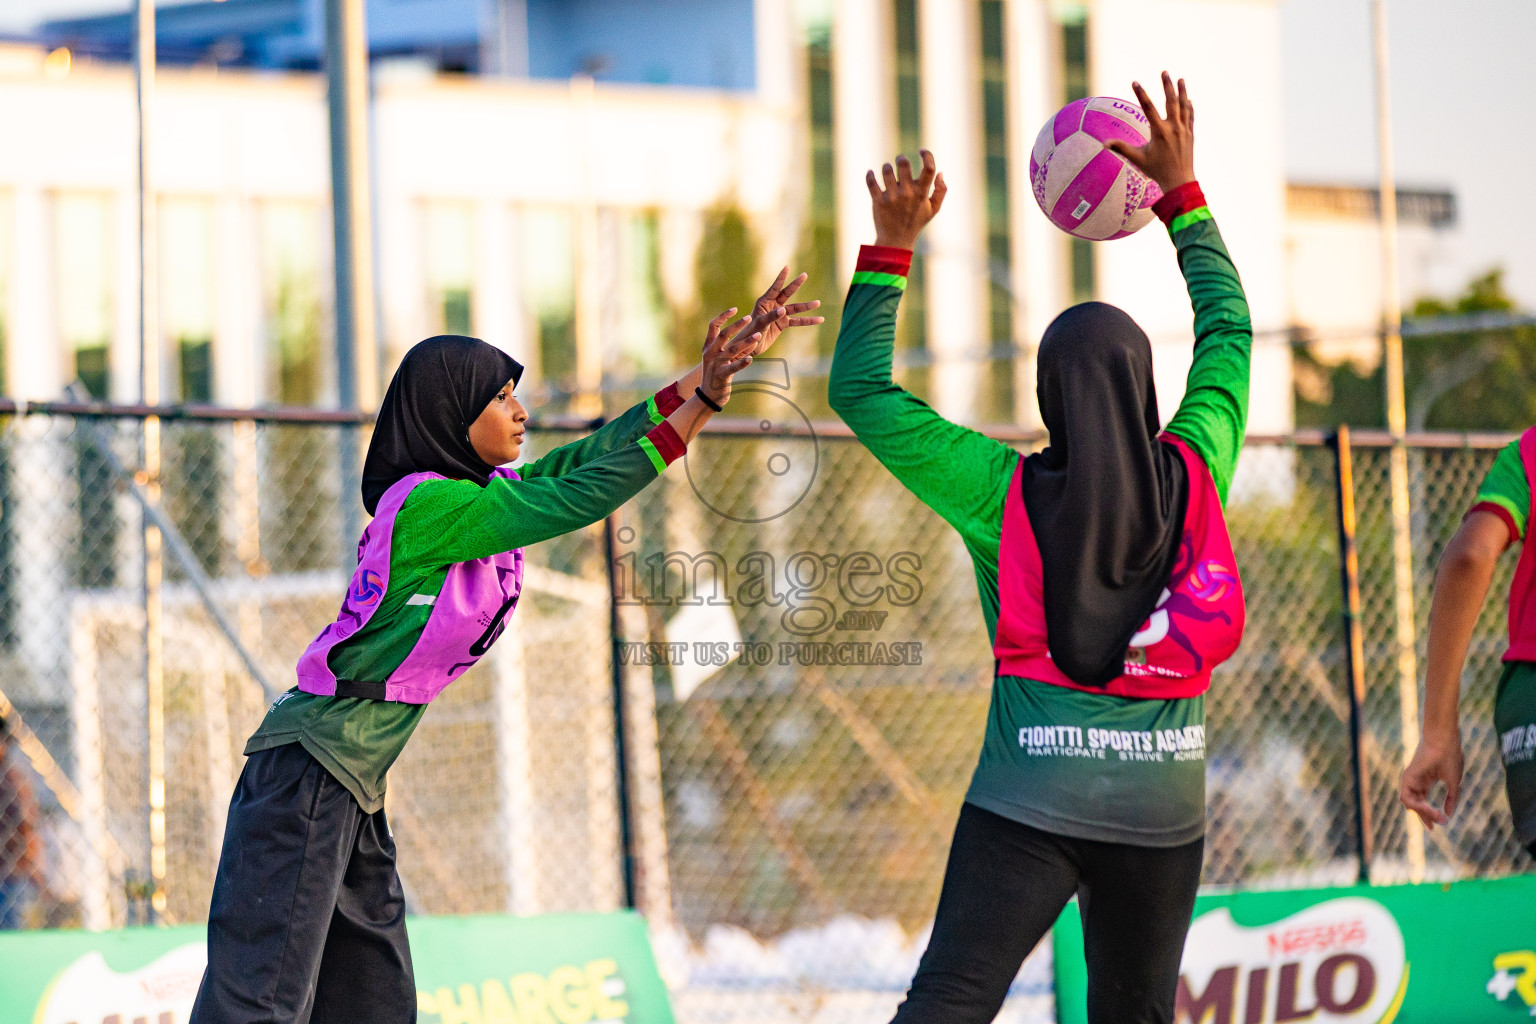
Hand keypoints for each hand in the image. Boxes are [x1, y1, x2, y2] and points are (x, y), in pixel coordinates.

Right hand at [699, 305, 782, 406]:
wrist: (708, 396)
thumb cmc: (715, 374)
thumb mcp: (716, 357)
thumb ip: (722, 345)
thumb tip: (734, 329)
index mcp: (708, 346)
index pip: (714, 326)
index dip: (724, 316)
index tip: (735, 309)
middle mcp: (710, 353)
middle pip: (724, 334)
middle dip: (737, 325)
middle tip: (750, 317)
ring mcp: (714, 364)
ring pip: (732, 350)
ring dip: (746, 342)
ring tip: (758, 336)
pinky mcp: (721, 376)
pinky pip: (733, 368)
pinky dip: (742, 363)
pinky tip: (751, 359)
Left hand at [751, 268, 823, 353]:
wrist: (750, 345)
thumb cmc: (750, 332)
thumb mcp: (760, 324)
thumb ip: (771, 316)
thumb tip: (783, 310)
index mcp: (764, 302)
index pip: (774, 288)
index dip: (781, 278)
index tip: (787, 267)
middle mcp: (773, 305)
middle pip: (787, 293)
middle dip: (796, 284)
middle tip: (804, 275)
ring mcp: (779, 314)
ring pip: (795, 308)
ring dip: (806, 306)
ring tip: (818, 302)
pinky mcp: (783, 324)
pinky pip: (797, 321)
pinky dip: (808, 321)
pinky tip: (819, 319)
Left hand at [867, 150, 946, 249]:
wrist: (896, 241)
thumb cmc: (915, 222)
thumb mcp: (933, 209)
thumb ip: (941, 191)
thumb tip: (940, 172)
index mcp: (921, 193)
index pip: (929, 168)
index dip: (927, 155)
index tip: (921, 151)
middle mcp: (907, 193)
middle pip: (903, 164)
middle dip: (901, 159)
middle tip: (900, 162)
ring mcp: (892, 197)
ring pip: (886, 170)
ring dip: (886, 167)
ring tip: (887, 171)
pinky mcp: (878, 201)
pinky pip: (871, 181)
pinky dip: (870, 175)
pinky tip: (871, 173)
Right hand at [1105, 71, 1194, 193]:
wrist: (1179, 181)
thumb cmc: (1156, 171)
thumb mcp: (1137, 159)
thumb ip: (1121, 149)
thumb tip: (1104, 144)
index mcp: (1159, 132)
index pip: (1148, 108)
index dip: (1141, 93)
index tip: (1134, 81)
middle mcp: (1173, 128)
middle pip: (1170, 101)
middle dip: (1167, 85)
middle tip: (1164, 72)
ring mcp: (1184, 130)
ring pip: (1183, 106)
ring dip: (1182, 91)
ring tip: (1180, 79)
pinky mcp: (1190, 134)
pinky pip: (1190, 116)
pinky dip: (1188, 106)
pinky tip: (1187, 99)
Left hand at [1399, 733, 1463, 829]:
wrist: (1445, 742)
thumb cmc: (1450, 758)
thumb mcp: (1454, 783)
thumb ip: (1451, 799)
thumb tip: (1448, 814)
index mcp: (1425, 781)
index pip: (1422, 801)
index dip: (1429, 814)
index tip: (1440, 824)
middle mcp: (1416, 781)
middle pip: (1415, 804)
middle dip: (1426, 816)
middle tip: (1436, 825)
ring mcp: (1410, 779)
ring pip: (1410, 803)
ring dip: (1423, 813)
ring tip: (1436, 816)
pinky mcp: (1407, 778)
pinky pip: (1408, 798)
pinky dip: (1417, 806)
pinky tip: (1428, 809)